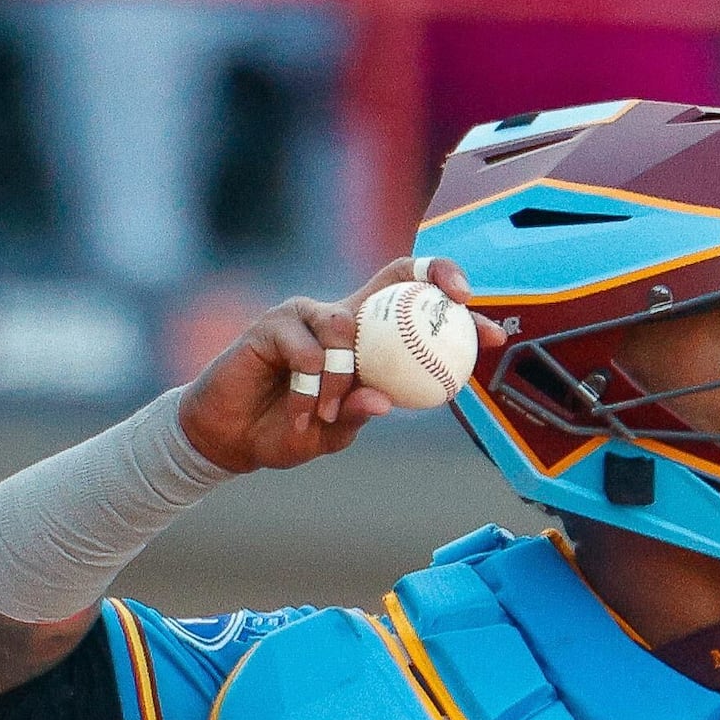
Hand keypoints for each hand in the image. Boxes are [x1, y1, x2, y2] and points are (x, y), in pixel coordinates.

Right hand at [175, 258, 508, 475]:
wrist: (232, 438)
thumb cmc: (290, 429)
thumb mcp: (333, 430)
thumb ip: (357, 413)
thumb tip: (384, 401)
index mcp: (367, 341)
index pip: (411, 305)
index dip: (450, 305)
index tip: (486, 328)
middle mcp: (340, 318)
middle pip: (391, 280)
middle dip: (435, 283)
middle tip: (462, 305)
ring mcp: (304, 317)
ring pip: (343, 326)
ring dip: (341, 377)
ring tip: (325, 411)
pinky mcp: (269, 326)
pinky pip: (301, 347)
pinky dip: (305, 384)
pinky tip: (301, 409)